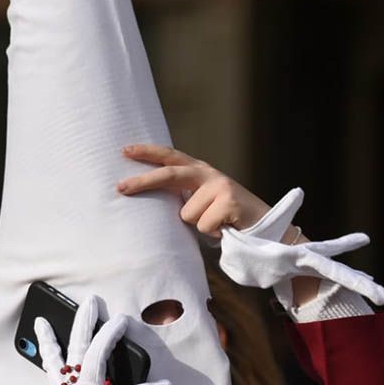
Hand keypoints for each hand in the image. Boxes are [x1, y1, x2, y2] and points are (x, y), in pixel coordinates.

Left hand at [117, 144, 270, 236]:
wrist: (263, 228)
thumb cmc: (226, 219)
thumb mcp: (201, 203)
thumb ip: (182, 197)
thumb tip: (150, 203)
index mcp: (200, 172)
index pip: (171, 157)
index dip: (148, 153)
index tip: (125, 151)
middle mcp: (209, 174)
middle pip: (170, 174)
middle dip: (144, 182)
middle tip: (120, 188)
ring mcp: (220, 186)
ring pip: (186, 214)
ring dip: (199, 226)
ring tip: (216, 225)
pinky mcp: (229, 201)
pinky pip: (202, 225)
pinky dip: (212, 233)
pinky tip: (225, 228)